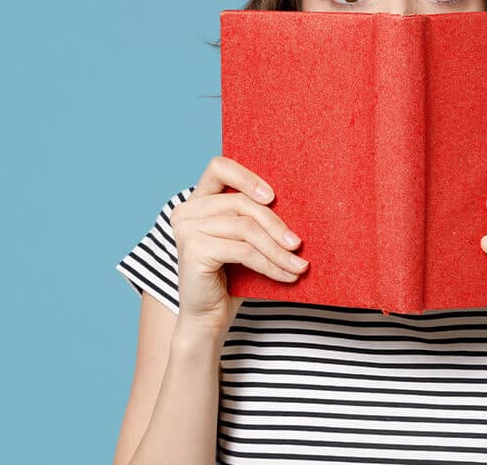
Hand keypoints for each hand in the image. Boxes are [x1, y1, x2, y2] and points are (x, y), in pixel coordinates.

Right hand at [171, 155, 307, 335]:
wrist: (208, 319)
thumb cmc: (231, 278)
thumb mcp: (244, 241)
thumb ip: (255, 218)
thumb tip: (299, 206)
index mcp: (197, 201)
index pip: (218, 167)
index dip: (247, 176)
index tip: (273, 197)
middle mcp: (186, 211)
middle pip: (241, 203)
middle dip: (275, 224)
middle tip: (299, 244)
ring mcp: (187, 229)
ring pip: (246, 228)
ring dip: (278, 249)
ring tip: (299, 265)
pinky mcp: (194, 250)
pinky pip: (243, 250)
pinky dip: (270, 264)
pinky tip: (287, 276)